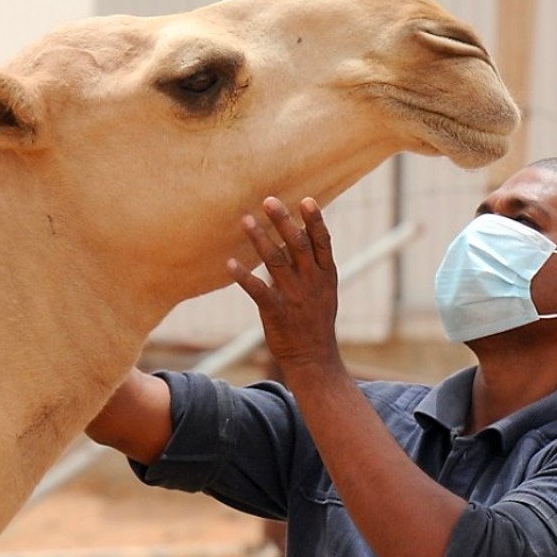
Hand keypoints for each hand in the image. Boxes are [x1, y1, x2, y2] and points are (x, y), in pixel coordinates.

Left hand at [227, 197, 340, 374]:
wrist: (314, 357)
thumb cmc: (315, 319)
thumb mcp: (323, 290)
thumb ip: (312, 264)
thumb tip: (298, 233)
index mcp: (325, 274)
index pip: (322, 242)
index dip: (315, 221)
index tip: (307, 200)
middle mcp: (311, 282)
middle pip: (298, 245)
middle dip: (284, 221)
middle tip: (269, 200)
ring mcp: (295, 296)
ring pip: (276, 262)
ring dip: (260, 239)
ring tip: (246, 220)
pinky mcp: (276, 311)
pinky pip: (258, 290)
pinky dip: (243, 276)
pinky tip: (230, 263)